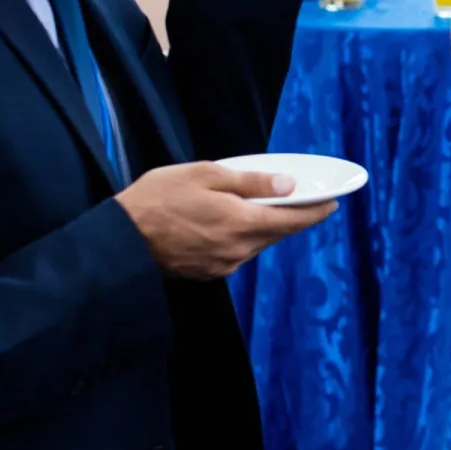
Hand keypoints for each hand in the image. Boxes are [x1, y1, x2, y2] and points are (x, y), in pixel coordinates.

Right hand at [116, 163, 338, 279]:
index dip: (316, 211)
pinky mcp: (208, 273)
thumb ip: (251, 183)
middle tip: (299, 199)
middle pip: (276, 232)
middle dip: (290, 216)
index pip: (293, 220)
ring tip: (257, 205)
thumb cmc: (157, 201)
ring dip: (262, 226)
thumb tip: (287, 186)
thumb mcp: (205, 176)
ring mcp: (223, 265)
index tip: (332, 202)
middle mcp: (238, 251)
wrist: (118, 242)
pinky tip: (228, 222)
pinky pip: (236, 252)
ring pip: (256, 243)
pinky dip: (240, 237)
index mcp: (242, 224)